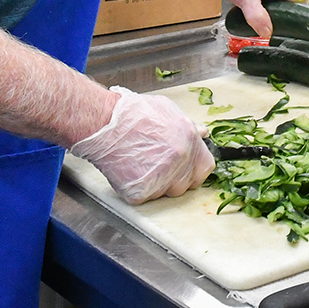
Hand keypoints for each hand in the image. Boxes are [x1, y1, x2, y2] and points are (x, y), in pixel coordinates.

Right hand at [67, 87, 211, 203]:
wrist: (104, 123)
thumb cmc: (132, 114)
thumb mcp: (166, 110)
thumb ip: (187, 126)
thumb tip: (203, 133)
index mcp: (190, 141)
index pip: (205, 168)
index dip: (193, 170)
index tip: (184, 170)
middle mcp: (180, 160)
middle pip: (184, 184)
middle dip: (172, 179)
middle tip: (153, 166)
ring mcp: (162, 177)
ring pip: (163, 193)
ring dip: (153, 185)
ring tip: (138, 164)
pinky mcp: (141, 190)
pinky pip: (143, 197)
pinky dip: (134, 189)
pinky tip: (127, 171)